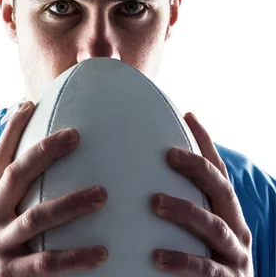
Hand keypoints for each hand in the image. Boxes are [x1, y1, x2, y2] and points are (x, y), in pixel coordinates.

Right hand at [0, 101, 108, 276]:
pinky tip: (102, 252)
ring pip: (36, 217)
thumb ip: (8, 197)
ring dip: (70, 203)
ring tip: (102, 194)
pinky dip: (75, 257)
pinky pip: (47, 263)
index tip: (29, 104)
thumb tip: (38, 165)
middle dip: (43, 153)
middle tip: (75, 136)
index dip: (11, 130)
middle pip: (15, 176)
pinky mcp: (10, 275)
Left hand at [151, 112, 253, 275]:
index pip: (218, 172)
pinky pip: (205, 268)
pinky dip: (182, 260)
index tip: (189, 115)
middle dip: (198, 168)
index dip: (206, 144)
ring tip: (155, 202)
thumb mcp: (196, 232)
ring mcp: (235, 256)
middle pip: (221, 190)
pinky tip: (157, 256)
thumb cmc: (204, 262)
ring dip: (185, 211)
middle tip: (169, 154)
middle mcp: (236, 229)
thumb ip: (178, 207)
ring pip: (213, 226)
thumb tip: (140, 179)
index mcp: (227, 213)